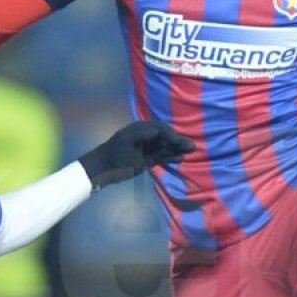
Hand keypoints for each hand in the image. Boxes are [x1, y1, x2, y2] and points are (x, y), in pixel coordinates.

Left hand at [79, 121, 197, 187]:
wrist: (104, 168)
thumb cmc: (114, 153)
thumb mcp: (125, 141)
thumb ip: (140, 134)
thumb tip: (155, 130)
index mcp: (140, 129)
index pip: (160, 128)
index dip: (170, 133)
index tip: (178, 140)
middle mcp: (146, 138)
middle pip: (165, 138)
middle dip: (178, 141)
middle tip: (192, 145)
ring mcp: (147, 149)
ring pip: (166, 148)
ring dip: (177, 149)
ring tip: (190, 150)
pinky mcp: (147, 160)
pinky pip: (162, 157)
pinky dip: (170, 158)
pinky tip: (180, 159)